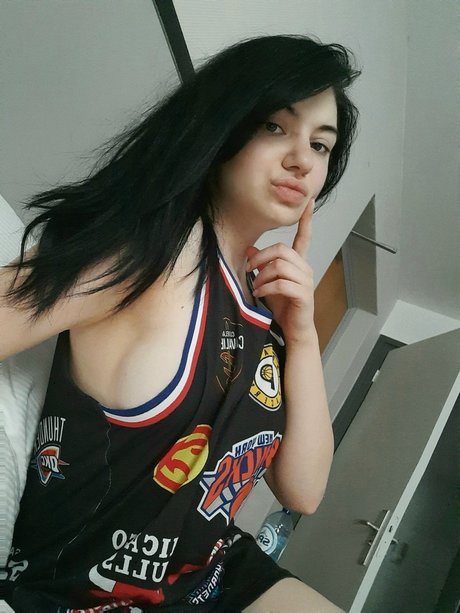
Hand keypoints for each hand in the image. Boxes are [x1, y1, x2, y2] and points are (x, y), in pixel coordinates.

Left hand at [246, 198, 315, 344]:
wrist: (294, 330)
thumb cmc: (283, 306)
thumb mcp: (268, 282)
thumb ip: (262, 266)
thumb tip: (250, 249)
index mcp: (299, 264)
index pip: (304, 237)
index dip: (306, 220)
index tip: (308, 202)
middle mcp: (305, 269)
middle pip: (282, 250)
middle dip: (261, 258)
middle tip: (249, 269)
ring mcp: (306, 282)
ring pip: (280, 266)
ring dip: (262, 275)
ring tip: (255, 287)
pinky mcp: (303, 295)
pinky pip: (282, 283)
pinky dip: (266, 287)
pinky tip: (259, 294)